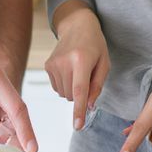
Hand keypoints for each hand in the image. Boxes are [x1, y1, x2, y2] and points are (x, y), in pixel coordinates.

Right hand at [45, 6, 109, 130]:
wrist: (77, 25)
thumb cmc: (95, 45)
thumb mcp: (104, 63)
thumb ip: (97, 86)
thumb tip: (88, 106)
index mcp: (81, 60)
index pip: (80, 90)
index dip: (79, 110)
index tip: (78, 126)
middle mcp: (64, 62)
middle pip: (72, 96)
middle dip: (81, 95)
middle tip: (87, 76)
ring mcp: (53, 64)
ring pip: (64, 94)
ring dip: (72, 90)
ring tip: (77, 71)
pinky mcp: (47, 66)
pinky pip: (57, 88)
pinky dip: (65, 84)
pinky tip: (69, 70)